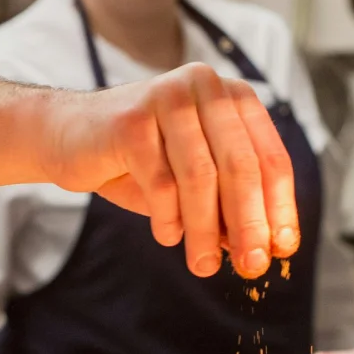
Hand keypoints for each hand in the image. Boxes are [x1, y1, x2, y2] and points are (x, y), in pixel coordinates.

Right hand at [37, 62, 298, 278]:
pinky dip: (167, 218)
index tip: (283, 249)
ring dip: (205, 230)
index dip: (280, 208)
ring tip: (204, 265)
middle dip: (249, 223)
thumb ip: (229, 204)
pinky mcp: (130, 120)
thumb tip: (266, 248)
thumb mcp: (194, 182)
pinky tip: (168, 236)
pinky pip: (160, 182)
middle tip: (252, 266)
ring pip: (200, 176)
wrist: (70, 137)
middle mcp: (204, 87)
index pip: (270, 158)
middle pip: (241, 166)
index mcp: (232, 98)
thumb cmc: (141, 161)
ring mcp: (166, 98)